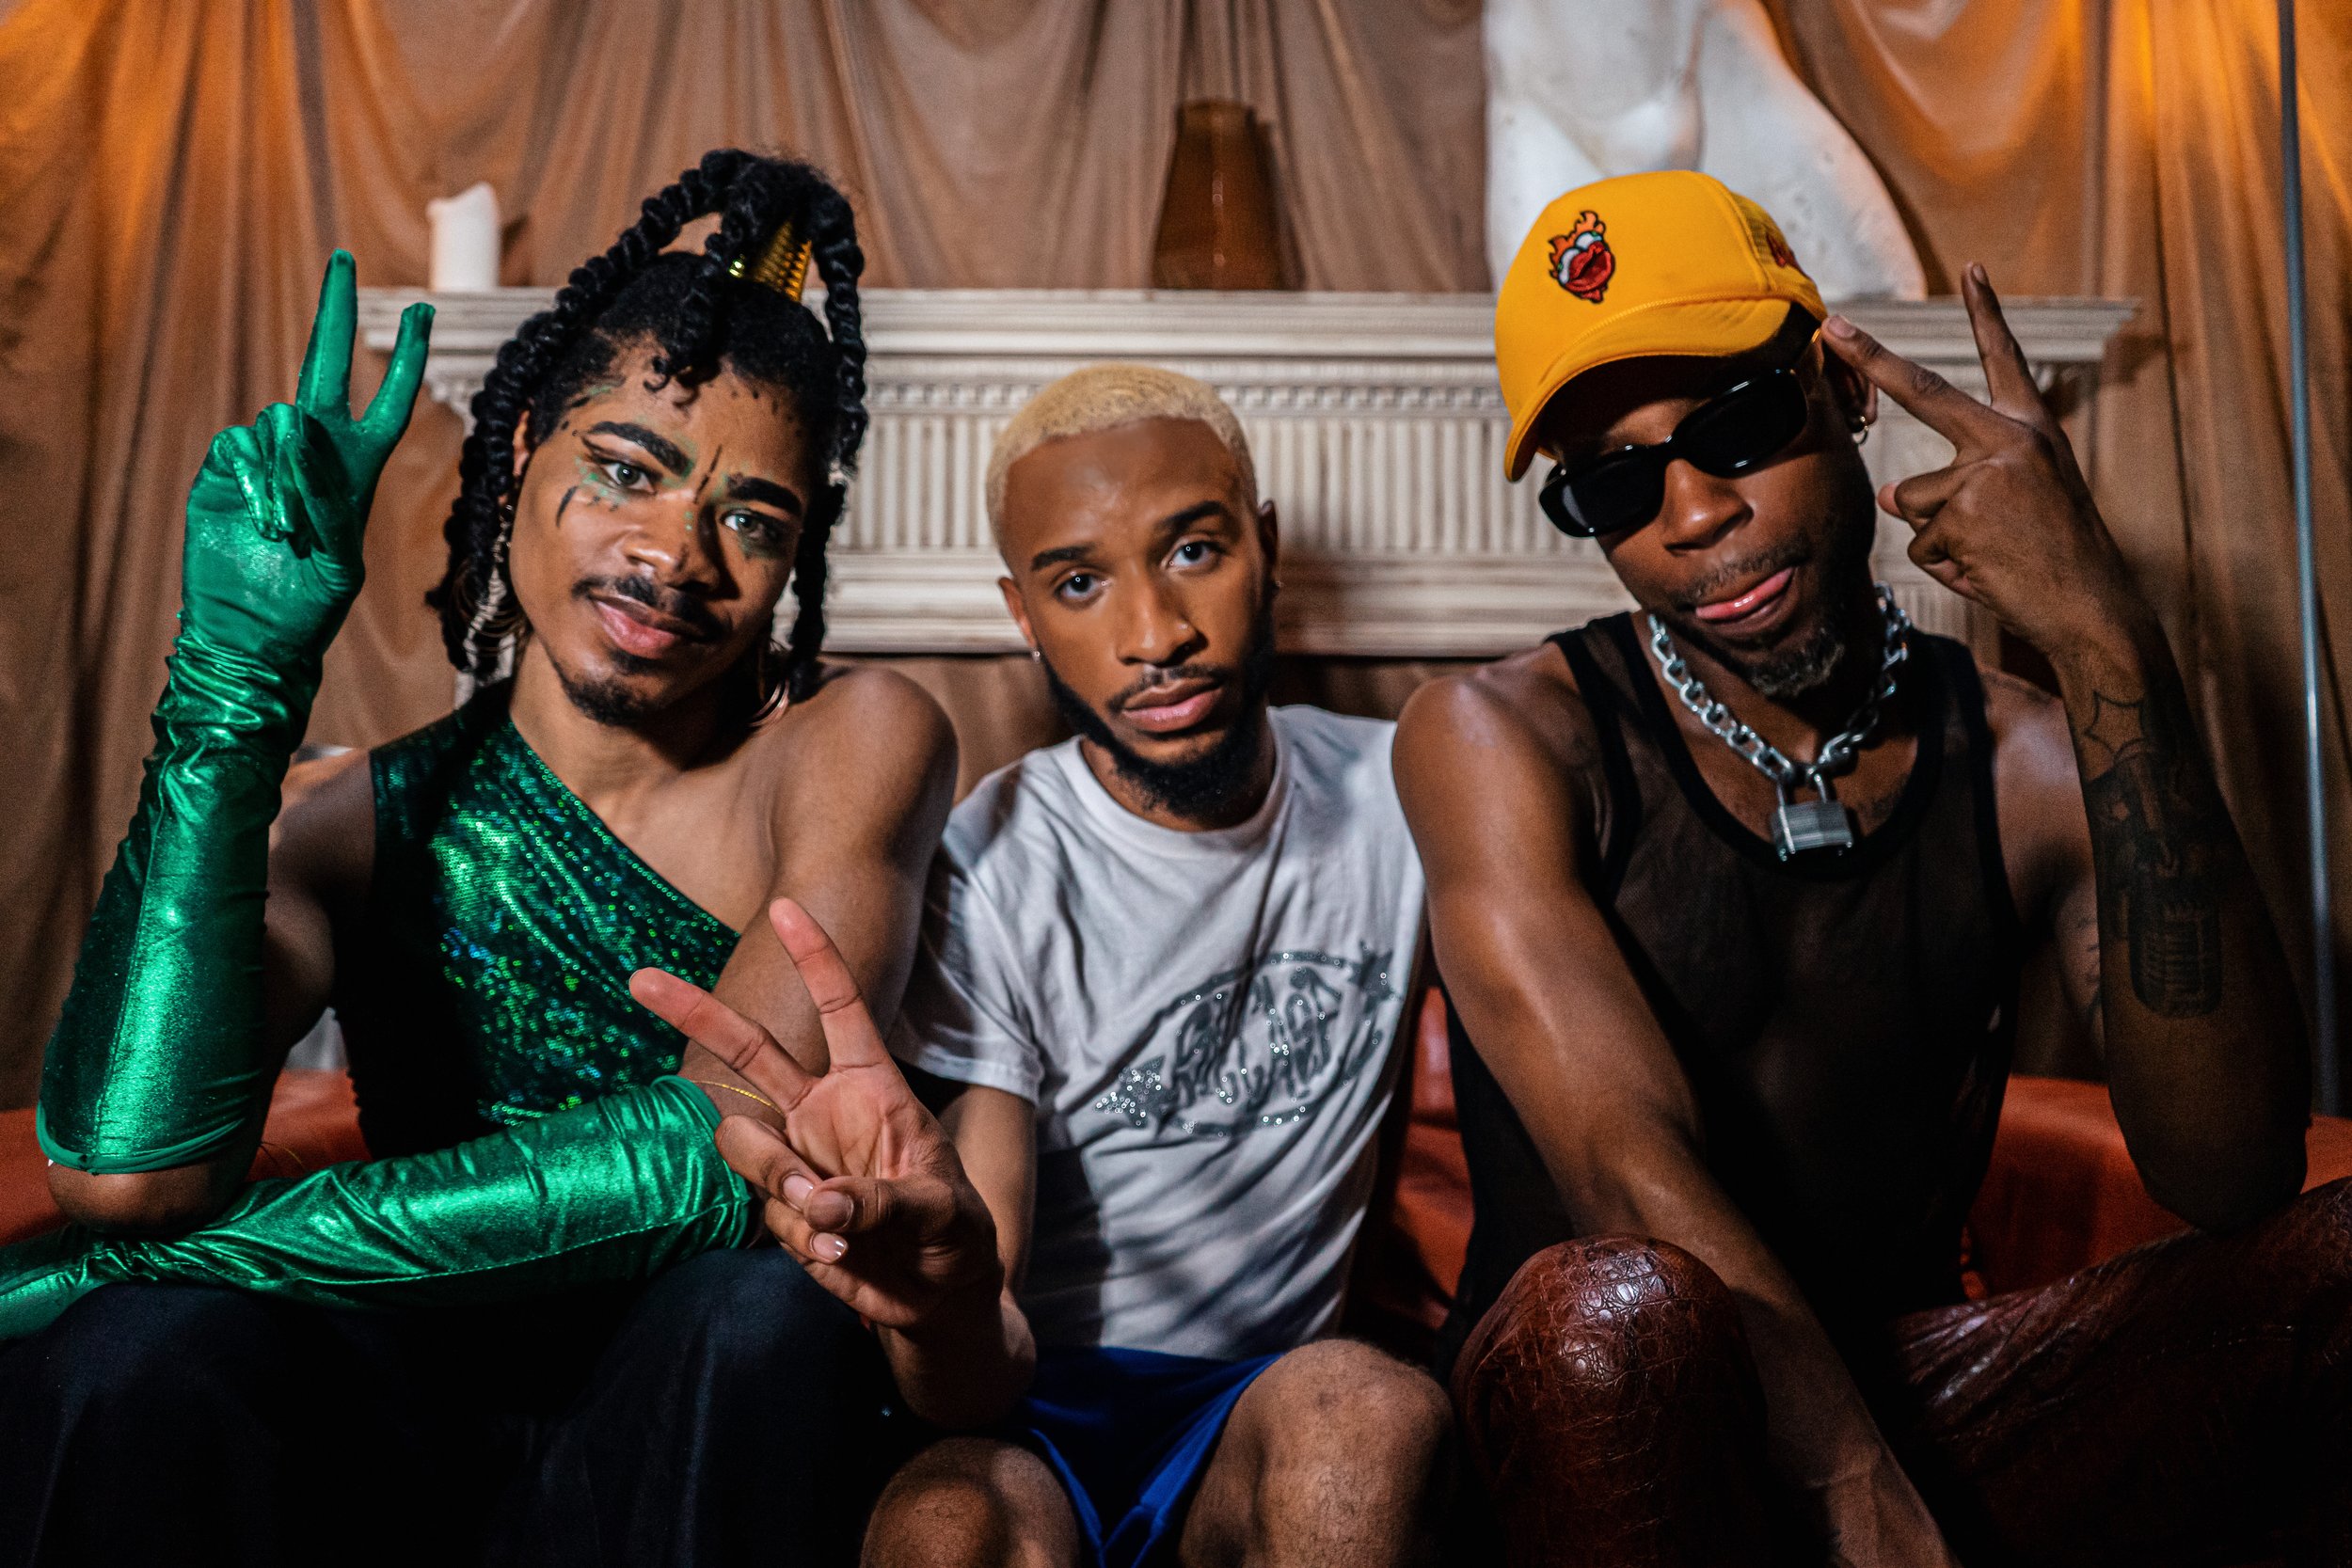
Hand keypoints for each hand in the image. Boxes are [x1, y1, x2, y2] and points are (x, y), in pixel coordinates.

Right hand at [179, 250, 431, 678]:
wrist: (252, 630)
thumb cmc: (308, 603)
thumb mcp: (338, 557)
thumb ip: (325, 496)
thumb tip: (295, 431)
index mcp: (356, 468)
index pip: (386, 400)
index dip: (405, 358)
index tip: (422, 312)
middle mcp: (312, 451)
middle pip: (325, 367)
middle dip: (335, 313)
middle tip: (343, 260)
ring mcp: (266, 458)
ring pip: (277, 426)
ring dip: (286, 478)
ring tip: (287, 531)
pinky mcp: (224, 472)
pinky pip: (240, 451)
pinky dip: (255, 484)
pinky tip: (261, 521)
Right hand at [630, 899, 1003, 1332]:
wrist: (933, 1298)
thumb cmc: (952, 1234)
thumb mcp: (939, 1210)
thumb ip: (879, 1201)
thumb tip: (816, 1203)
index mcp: (872, 1087)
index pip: (841, 1008)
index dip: (815, 957)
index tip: (788, 906)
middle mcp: (823, 1111)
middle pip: (749, 1052)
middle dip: (696, 1013)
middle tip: (639, 979)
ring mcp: (796, 1157)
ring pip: (743, 1144)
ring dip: (776, 1179)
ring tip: (831, 1225)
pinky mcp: (780, 1206)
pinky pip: (762, 1208)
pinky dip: (797, 1237)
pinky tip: (840, 1258)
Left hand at [1821, 265, 2145, 659]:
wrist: (2092, 605)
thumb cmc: (2054, 557)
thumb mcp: (2016, 503)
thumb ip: (1956, 486)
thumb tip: (1888, 494)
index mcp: (2032, 429)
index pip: (2004, 360)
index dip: (1986, 312)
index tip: (1970, 268)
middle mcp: (2011, 439)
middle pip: (1924, 391)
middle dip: (1871, 358)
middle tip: (1833, 327)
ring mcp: (1986, 473)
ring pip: (1911, 501)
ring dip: (1937, 536)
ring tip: (1991, 553)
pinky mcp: (1965, 513)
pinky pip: (1920, 543)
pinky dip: (1945, 566)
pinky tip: (1988, 570)